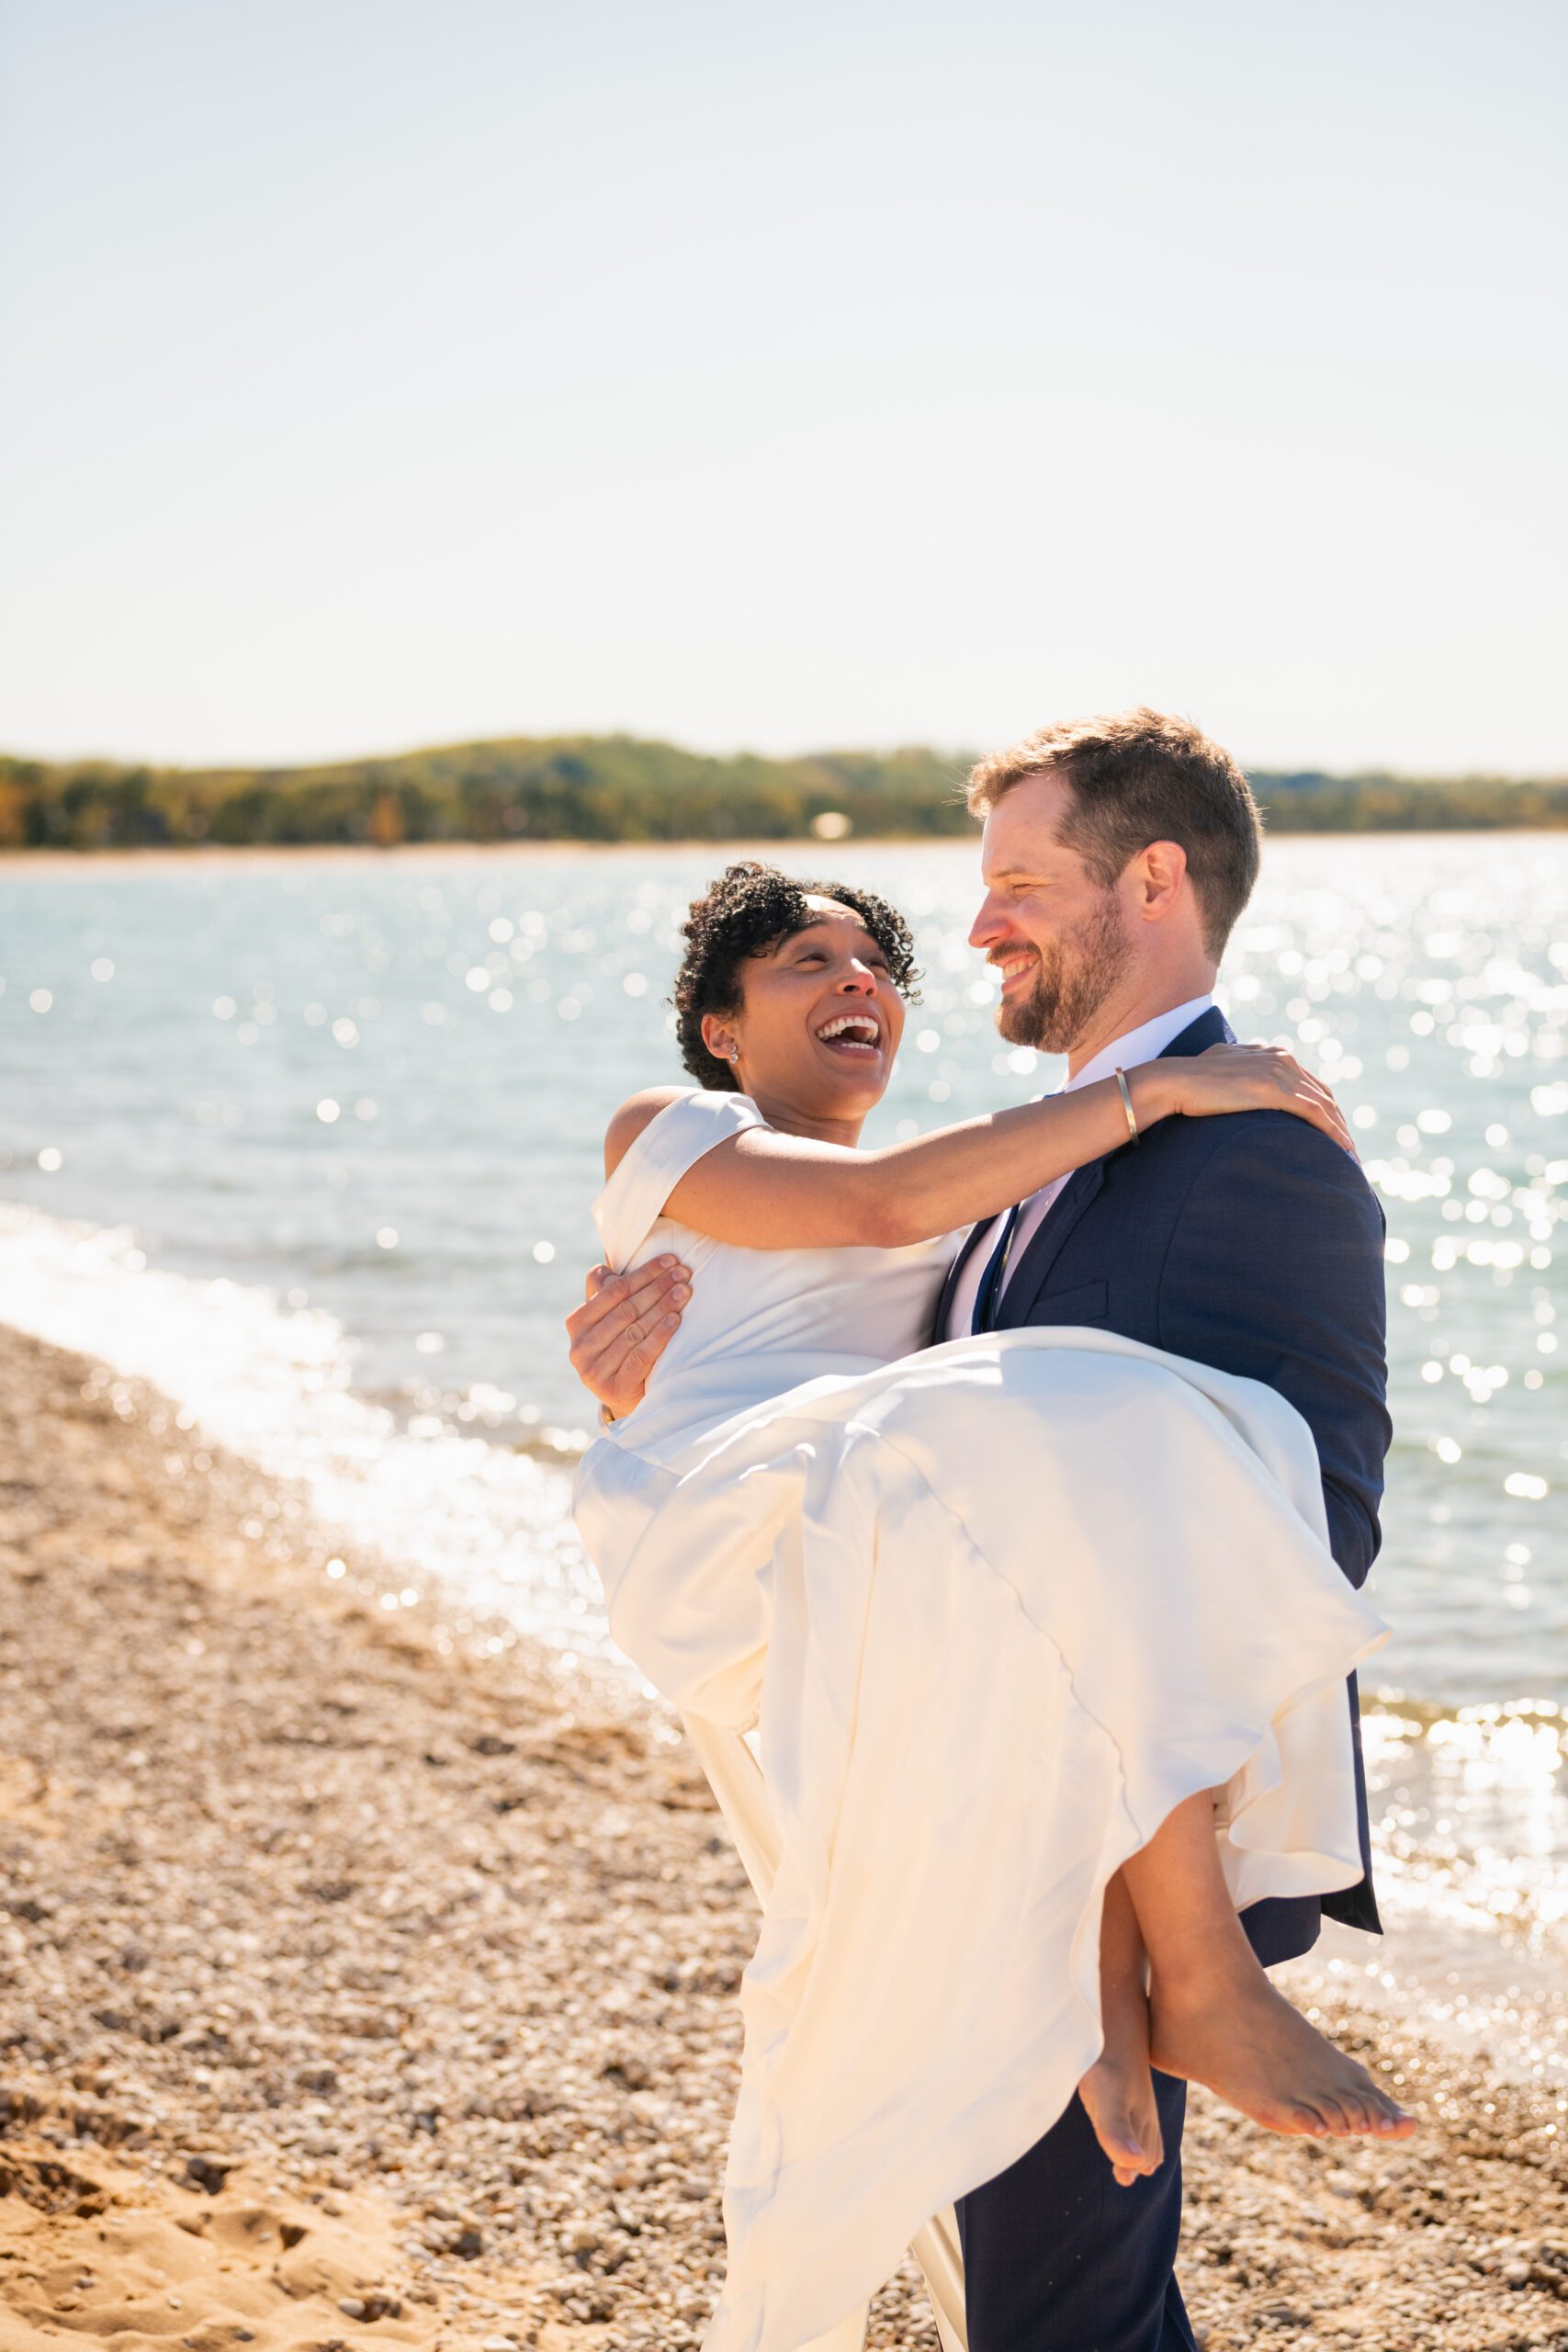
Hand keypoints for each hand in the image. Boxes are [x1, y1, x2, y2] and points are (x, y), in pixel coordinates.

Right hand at [565, 1256, 691, 1421]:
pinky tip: (675, 1319)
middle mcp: (580, 1348)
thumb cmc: (620, 1346)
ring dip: (663, 1307)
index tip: (669, 1260)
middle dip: (657, 1287)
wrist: (624, 1397)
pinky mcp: (614, 1388)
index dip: (643, 1273)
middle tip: (683, 1273)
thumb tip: (606, 1265)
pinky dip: (660, 1335)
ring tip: (684, 1292)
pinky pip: (642, 1355)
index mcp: (577, 1324)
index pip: (613, 1291)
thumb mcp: (609, 1319)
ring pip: (635, 1330)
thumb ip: (605, 1292)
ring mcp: (595, 1371)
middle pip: (625, 1310)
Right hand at [1152, 1043, 1357, 1155]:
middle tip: (1347, 1146)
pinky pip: (1314, 1113)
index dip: (1324, 1106)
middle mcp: (1281, 1058)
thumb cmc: (1190, 1081)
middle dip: (1338, 1120)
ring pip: (1323, 1104)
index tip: (1331, 1129)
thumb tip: (1237, 1082)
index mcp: (1271, 1053)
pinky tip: (1342, 1148)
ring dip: (1340, 1130)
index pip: (1309, 1082)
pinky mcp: (1275, 1090)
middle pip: (1322, 1092)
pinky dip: (1332, 1131)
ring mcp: (1279, 1072)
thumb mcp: (1221, 1070)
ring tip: (1350, 1154)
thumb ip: (1239, 1071)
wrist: (1174, 1082)